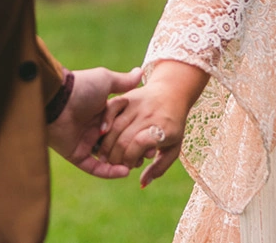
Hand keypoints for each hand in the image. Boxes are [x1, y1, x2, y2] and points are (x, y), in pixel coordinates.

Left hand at [48, 66, 141, 178]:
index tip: (150, 138)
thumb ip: (123, 82)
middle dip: (130, 151)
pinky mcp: (76, 154)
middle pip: (115, 144)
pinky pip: (94, 167)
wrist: (58, 99)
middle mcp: (93, 129)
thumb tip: (140, 72)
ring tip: (136, 165)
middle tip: (146, 155)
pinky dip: (109, 172)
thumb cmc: (81, 87)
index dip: (135, 133)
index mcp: (100, 113)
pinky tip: (124, 172)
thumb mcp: (105, 80)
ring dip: (121, 163)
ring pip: (106, 159)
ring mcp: (84, 143)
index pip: (121, 127)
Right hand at [97, 61, 208, 186]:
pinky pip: (111, 110)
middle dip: (115, 157)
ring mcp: (138, 104)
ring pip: (116, 127)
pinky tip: (102, 134)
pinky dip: (105, 122)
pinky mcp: (128, 97)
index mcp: (164, 128)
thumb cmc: (174, 125)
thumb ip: (159, 167)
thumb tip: (142, 184)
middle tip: (112, 165)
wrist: (173, 92)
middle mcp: (150, 115)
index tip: (127, 167)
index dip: (130, 158)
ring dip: (107, 145)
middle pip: (125, 139)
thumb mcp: (174, 148)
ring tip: (106, 156)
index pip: (140, 143)